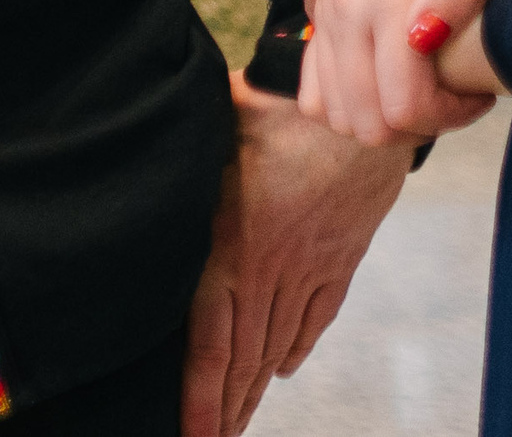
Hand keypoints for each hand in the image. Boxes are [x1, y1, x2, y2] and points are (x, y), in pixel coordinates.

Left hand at [181, 73, 409, 436]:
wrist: (367, 105)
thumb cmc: (281, 105)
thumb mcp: (217, 127)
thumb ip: (184, 157)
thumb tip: (144, 147)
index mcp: (233, 245)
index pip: (210, 343)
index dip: (198, 399)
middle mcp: (271, 268)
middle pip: (243, 357)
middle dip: (225, 410)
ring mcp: (310, 266)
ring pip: (276, 344)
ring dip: (254, 389)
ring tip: (237, 424)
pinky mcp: (342, 256)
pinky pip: (316, 316)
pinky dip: (298, 347)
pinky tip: (282, 368)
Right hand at [299, 0, 511, 146]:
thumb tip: (423, 38)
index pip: (404, 106)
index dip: (448, 117)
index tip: (478, 95)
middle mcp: (345, 6)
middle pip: (370, 123)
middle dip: (419, 126)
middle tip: (455, 96)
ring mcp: (324, 14)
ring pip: (341, 117)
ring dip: (386, 120)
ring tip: (428, 88)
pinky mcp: (316, 21)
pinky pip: (314, 97)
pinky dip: (350, 107)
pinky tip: (390, 84)